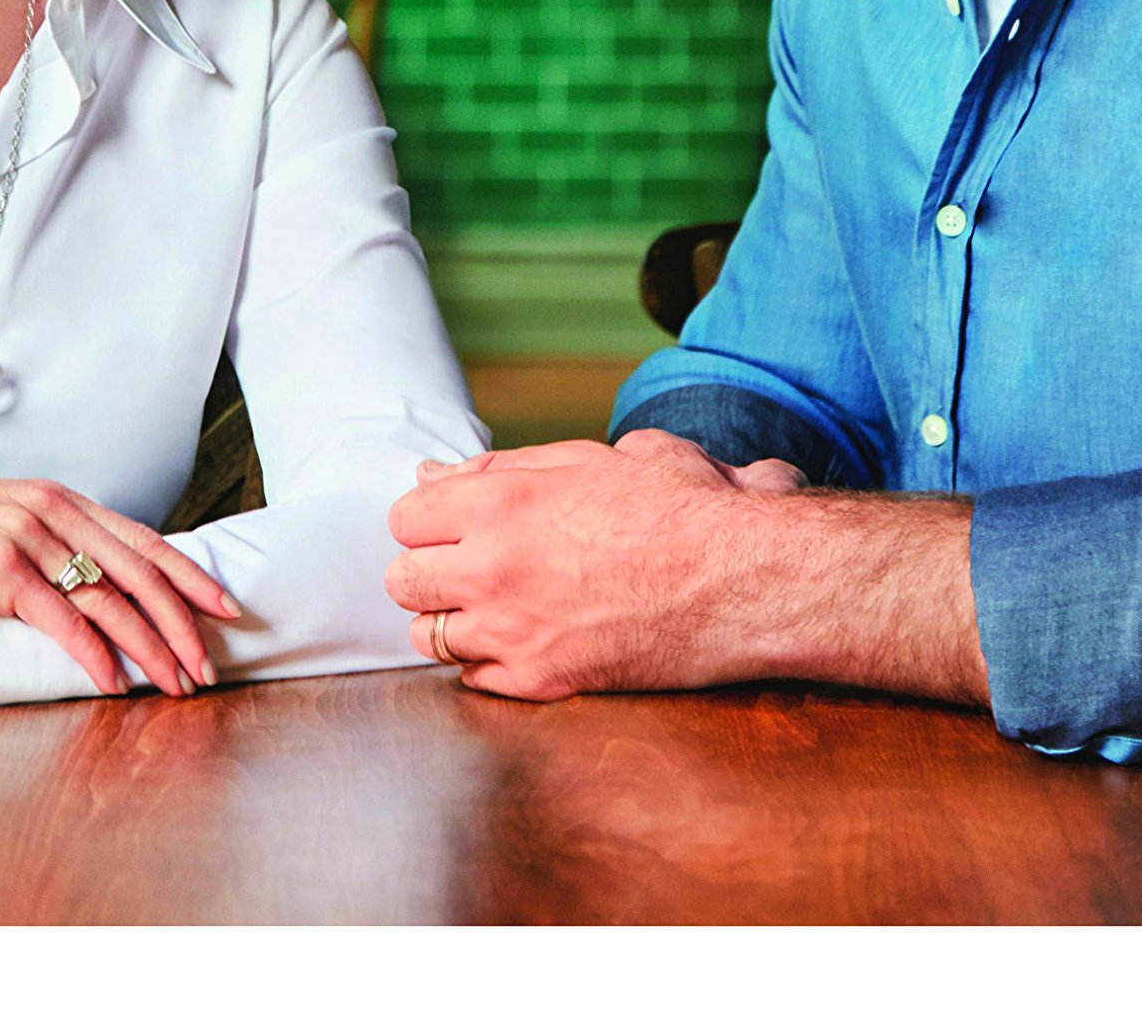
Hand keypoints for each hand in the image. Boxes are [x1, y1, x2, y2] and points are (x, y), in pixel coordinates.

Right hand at [0, 474, 240, 698]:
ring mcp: (23, 536)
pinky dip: (95, 655)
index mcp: (51, 497)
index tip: (223, 603)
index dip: (187, 574)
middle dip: (183, 620)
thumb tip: (72, 576)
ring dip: (151, 646)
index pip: (140, 538)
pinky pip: (61, 619)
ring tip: (177, 683)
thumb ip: (35, 541)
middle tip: (212, 661)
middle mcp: (47, 509)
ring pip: (109, 598)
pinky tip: (116, 682)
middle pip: (138, 571)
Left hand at [384, 430, 794, 700]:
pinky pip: (471, 680)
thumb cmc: (674, 508)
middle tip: (468, 565)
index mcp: (501, 503)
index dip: (428, 519)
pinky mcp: (541, 680)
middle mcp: (494, 569)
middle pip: (402, 580)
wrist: (738, 579)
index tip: (454, 524)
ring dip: (451, 619)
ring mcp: (513, 632)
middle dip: (428, 570)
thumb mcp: (588, 460)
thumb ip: (500, 468)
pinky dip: (485, 662)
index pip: (403, 518)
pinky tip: (520, 639)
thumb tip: (431, 472)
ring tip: (493, 605)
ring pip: (428, 636)